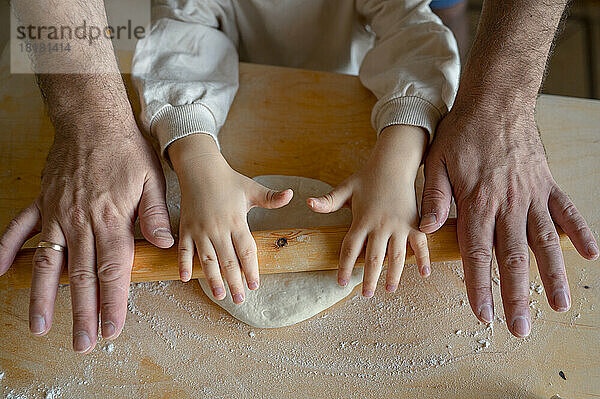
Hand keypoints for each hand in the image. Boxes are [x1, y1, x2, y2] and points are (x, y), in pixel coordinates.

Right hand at [0, 114, 173, 352]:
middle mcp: (80, 222)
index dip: (113, 302)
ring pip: (48, 262)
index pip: (112, 270)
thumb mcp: (152, 179)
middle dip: (82, 313)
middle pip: (80, 276)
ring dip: (43, 296)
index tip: (112, 328)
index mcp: (111, 219)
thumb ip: (156, 215)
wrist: (93, 119)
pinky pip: (19, 228)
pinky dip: (7, 249)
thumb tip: (163, 245)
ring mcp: (56, 213)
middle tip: (81, 343)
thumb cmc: (126, 149)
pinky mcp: (42, 202)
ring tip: (40, 326)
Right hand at [169, 134, 292, 302]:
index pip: (246, 251)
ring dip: (213, 279)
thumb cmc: (229, 180)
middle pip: (228, 260)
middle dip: (234, 281)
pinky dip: (183, 264)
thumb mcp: (252, 189)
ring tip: (220, 295)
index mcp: (236, 220)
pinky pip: (184, 250)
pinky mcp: (186, 228)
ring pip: (207, 259)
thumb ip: (271, 198)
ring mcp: (200, 229)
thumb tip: (292, 194)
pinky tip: (186, 278)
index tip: (255, 285)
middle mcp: (218, 228)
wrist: (200, 168)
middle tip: (240, 299)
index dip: (251, 270)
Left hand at [307, 125, 429, 296]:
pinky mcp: (414, 223)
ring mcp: (399, 225)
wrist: (394, 163)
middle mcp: (380, 225)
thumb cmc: (367, 177)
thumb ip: (328, 201)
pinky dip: (423, 259)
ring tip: (389, 289)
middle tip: (366, 295)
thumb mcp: (346, 188)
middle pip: (373, 258)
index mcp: (362, 219)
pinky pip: (420, 244)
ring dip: (393, 275)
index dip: (344, 267)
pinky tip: (424, 274)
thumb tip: (308, 203)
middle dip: (369, 278)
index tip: (341, 282)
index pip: (350, 248)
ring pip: (396, 256)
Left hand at [420, 101, 598, 336]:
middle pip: (514, 258)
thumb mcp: (436, 162)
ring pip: (545, 242)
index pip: (477, 254)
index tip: (484, 315)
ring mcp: (532, 195)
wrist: (496, 100)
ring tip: (561, 305)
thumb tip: (429, 229)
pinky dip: (579, 233)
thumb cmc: (462, 132)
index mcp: (477, 203)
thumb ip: (434, 198)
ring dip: (554, 275)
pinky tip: (590, 255)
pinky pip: (567, 212)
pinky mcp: (547, 184)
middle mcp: (508, 204)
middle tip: (521, 328)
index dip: (480, 287)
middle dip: (517, 296)